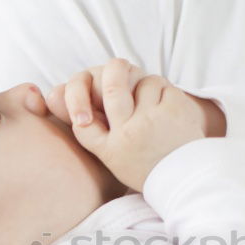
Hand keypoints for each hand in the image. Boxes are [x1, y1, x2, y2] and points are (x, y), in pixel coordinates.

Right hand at [51, 58, 216, 189]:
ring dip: (146, 85)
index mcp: (111, 149)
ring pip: (143, 82)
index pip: (83, 119)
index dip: (79, 100)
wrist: (189, 178)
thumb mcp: (114, 159)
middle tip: (117, 66)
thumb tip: (55, 95)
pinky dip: (165, 91)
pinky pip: (163, 85)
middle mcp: (128, 135)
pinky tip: (168, 106)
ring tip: (153, 103)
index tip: (90, 99)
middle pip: (110, 88)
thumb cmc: (148, 166)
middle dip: (114, 70)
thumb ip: (91, 133)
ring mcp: (152, 121)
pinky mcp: (175, 111)